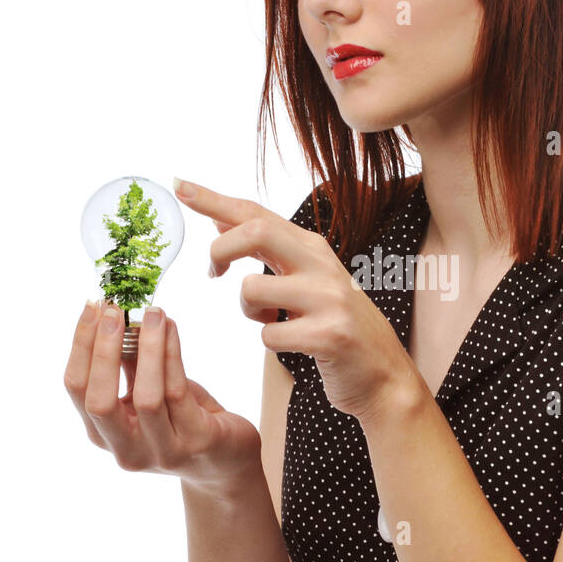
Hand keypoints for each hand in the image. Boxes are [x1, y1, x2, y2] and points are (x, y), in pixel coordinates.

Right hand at [64, 301, 261, 490]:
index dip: (81, 346)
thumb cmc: (183, 420)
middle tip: (113, 310)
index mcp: (105, 434)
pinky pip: (179, 393)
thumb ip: (130, 364)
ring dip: (147, 348)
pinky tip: (172, 329)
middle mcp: (127, 449)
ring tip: (152, 312)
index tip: (92, 307)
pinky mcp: (196, 442)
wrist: (227, 462)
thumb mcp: (149, 391)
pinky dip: (172, 356)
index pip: (78, 389)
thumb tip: (118, 316)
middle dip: (102, 351)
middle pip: (99, 402)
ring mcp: (162, 451)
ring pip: (146, 397)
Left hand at [175, 178, 421, 421]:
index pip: (255, 213)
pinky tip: (294, 344)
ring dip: (247, 311)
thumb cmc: (335, 326)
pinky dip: (271, 342)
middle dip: (220, 249)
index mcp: (312, 248)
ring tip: (270, 321)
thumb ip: (267, 251)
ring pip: (252, 289)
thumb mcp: (304, 280)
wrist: (383, 375)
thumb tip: (220, 220)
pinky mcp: (330, 335)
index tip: (179, 185)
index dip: (213, 200)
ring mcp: (329, 299)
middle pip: (254, 232)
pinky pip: (269, 335)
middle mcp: (322, 265)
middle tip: (212, 272)